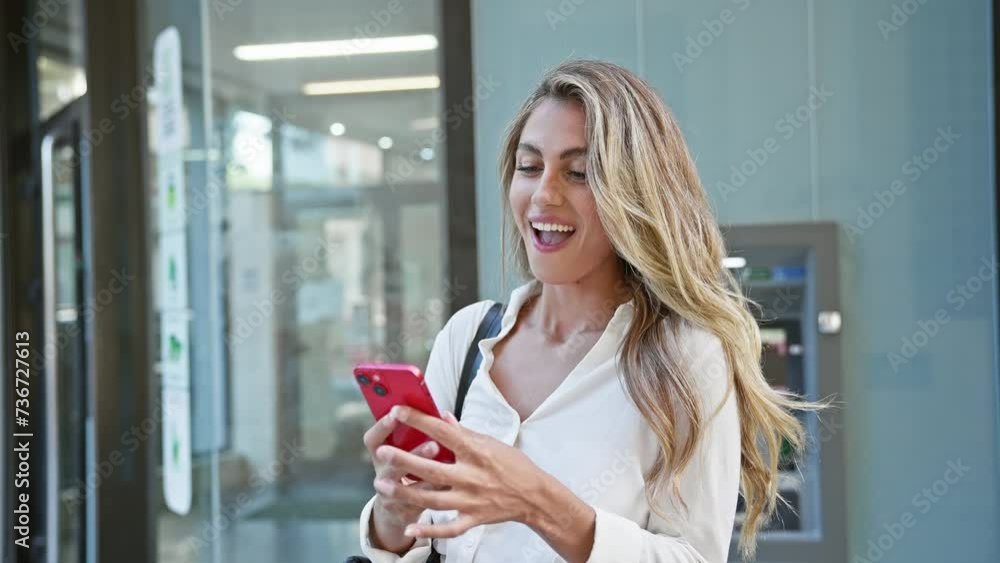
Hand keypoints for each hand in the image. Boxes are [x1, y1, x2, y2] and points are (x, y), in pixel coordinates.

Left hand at [372, 405, 549, 539]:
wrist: (535, 496)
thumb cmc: (514, 465)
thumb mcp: (491, 442)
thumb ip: (464, 432)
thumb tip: (443, 417)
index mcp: (476, 451)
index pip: (443, 432)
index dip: (419, 420)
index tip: (398, 411)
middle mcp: (472, 476)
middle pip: (432, 469)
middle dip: (405, 461)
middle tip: (382, 453)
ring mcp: (471, 500)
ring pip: (433, 499)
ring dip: (406, 493)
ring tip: (383, 486)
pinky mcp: (473, 519)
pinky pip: (448, 528)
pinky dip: (430, 531)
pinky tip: (410, 528)